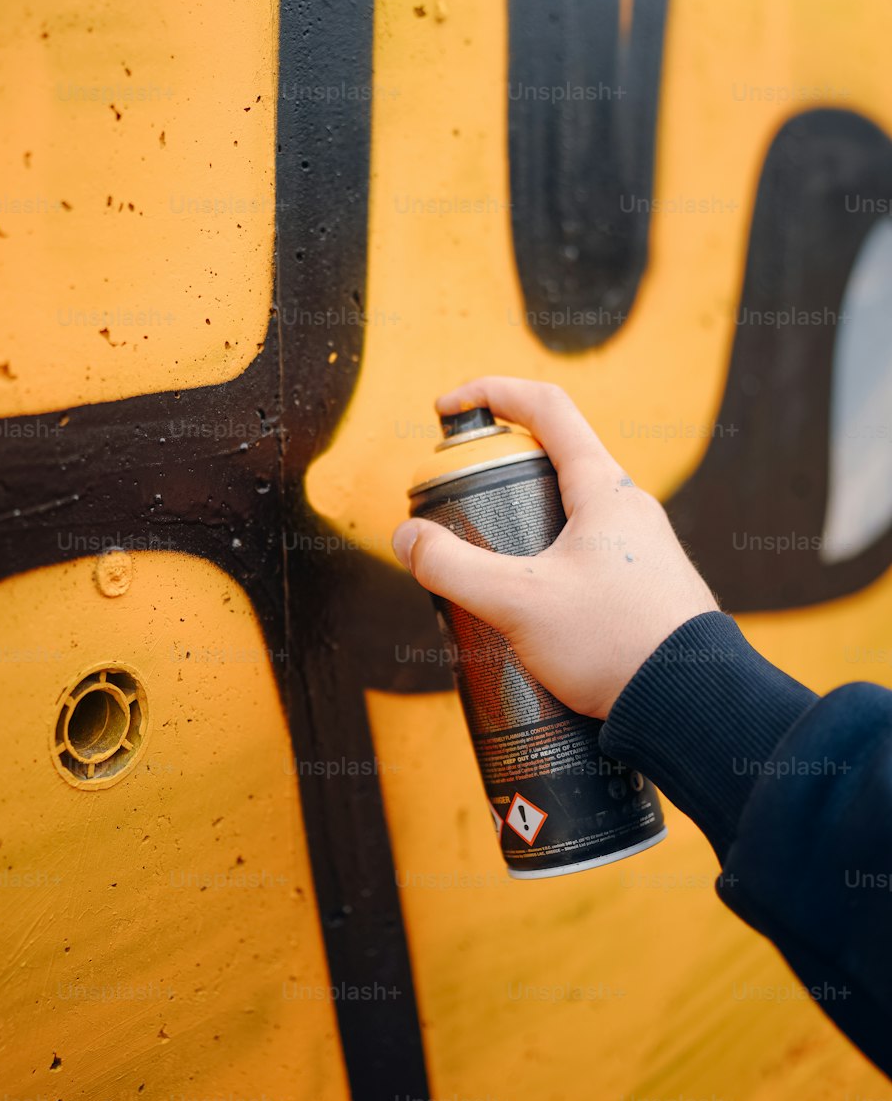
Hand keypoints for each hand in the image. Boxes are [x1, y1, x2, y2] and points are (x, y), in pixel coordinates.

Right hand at [391, 376, 718, 718]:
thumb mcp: (519, 602)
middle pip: (555, 462)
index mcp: (605, 488)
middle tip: (460, 502)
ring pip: (571, 515)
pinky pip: (588, 556)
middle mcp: (629, 508)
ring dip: (524, 524)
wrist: (692, 707)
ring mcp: (642, 549)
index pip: (547, 408)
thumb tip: (407, 539)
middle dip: (499, 472)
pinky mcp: (645, 589)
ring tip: (487, 568)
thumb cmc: (616, 642)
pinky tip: (529, 608)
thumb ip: (454, 567)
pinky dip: (549, 563)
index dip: (491, 393)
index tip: (448, 409)